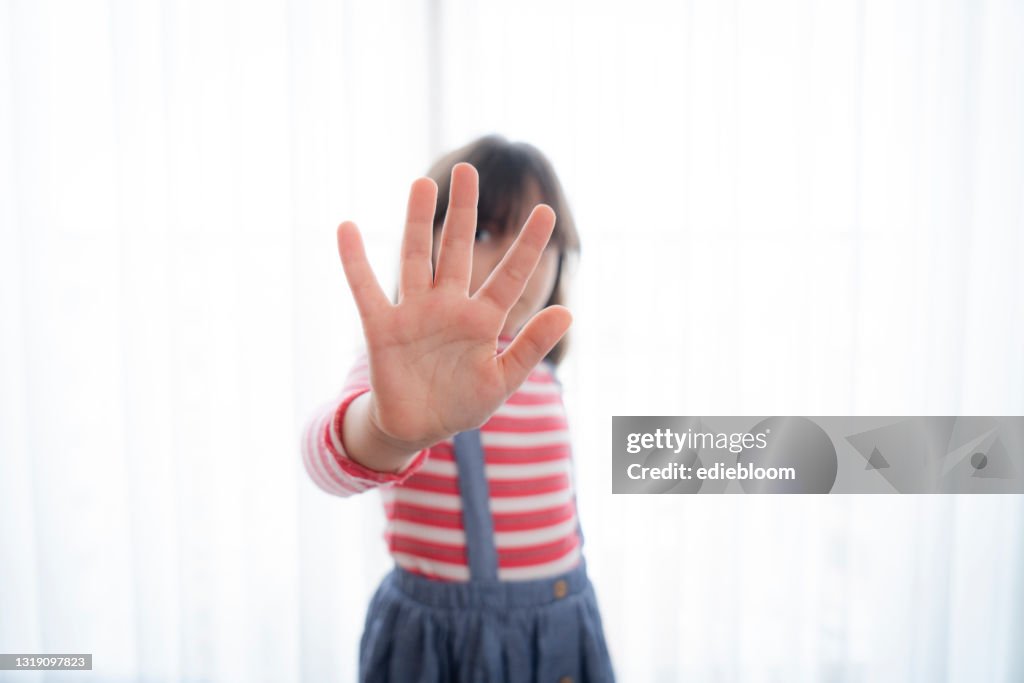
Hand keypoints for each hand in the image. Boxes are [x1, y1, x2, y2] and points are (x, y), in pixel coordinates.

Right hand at [336, 162, 571, 449]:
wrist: (417, 429)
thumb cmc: (462, 403)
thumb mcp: (502, 380)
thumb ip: (531, 347)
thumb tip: (568, 313)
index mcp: (482, 320)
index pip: (509, 276)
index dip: (527, 245)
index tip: (546, 212)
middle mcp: (448, 306)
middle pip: (457, 250)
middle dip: (464, 211)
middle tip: (466, 170)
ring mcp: (414, 313)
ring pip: (416, 258)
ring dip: (418, 222)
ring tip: (422, 184)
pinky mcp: (382, 328)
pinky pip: (366, 289)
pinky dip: (354, 261)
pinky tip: (347, 228)